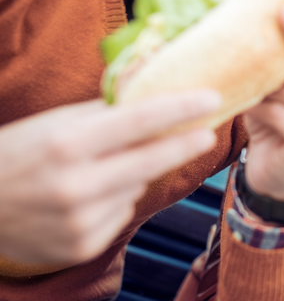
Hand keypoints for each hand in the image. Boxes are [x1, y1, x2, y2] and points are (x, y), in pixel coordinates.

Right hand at [0, 91, 219, 264]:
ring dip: (134, 174)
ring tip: (99, 169)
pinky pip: (122, 214)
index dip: (179, 109)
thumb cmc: (18, 154)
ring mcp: (78, 220)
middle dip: (185, 144)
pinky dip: (115, 201)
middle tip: (208, 132)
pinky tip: (87, 197)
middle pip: (150, 160)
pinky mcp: (82, 246)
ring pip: (137, 187)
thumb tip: (155, 91)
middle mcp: (74, 185)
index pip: (138, 121)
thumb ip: (104, 112)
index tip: (211, 98)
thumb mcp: (53, 124)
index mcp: (65, 144)